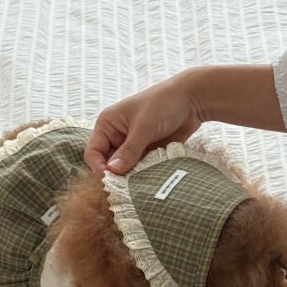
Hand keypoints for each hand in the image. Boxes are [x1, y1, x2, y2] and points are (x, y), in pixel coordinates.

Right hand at [84, 72, 204, 173]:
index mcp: (107, 124)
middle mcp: (117, 135)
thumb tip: (112, 172)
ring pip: (126, 168)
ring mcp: (133, 144)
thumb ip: (129, 150)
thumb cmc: (163, 104)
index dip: (99, 168)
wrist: (192, 99)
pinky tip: (152, 179)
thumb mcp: (144, 127)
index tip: (111, 181)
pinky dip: (145, 174)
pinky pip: (141, 167)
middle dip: (117, 175)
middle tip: (127, 187)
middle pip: (108, 163)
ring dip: (133, 176)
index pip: (93, 152)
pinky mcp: (148, 151)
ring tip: (141, 184)